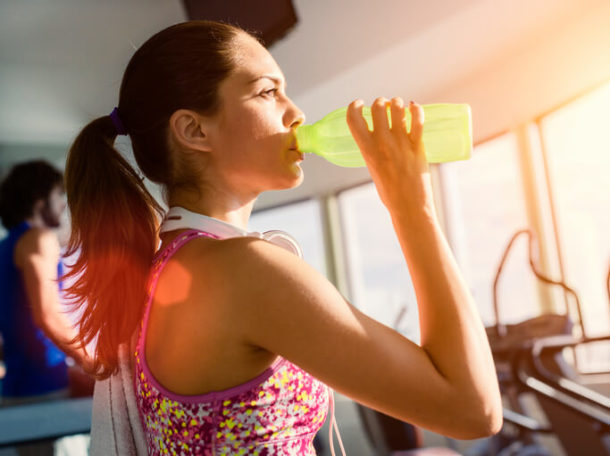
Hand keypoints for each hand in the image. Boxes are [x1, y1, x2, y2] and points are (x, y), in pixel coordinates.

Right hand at [346, 97, 435, 220]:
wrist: (409, 205)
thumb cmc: (390, 191)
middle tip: (384, 108)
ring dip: (397, 104)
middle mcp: (382, 143)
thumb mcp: (372, 168)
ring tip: (398, 109)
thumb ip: (373, 150)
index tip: (359, 104)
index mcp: (366, 150)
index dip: (354, 106)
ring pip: (398, 107)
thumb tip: (378, 133)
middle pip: (378, 107)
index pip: (353, 118)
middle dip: (380, 103)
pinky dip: (416, 108)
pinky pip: (417, 118)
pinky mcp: (417, 145)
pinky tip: (413, 108)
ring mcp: (401, 143)